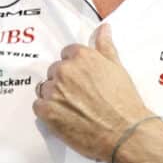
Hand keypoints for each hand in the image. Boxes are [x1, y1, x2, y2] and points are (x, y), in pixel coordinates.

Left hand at [33, 24, 151, 162]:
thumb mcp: (117, 68)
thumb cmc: (124, 102)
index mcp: (81, 57)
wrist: (124, 132)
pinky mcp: (46, 111)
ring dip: (54, 96)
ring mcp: (53, 90)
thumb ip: (105, 47)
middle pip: (55, 71)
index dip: (75, 68)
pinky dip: (47, 111)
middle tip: (80, 97)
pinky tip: (64, 117)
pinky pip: (38, 106)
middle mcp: (64, 70)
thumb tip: (103, 29)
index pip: (67, 54)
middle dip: (64, 82)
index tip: (82, 79)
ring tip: (73, 108)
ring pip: (45, 88)